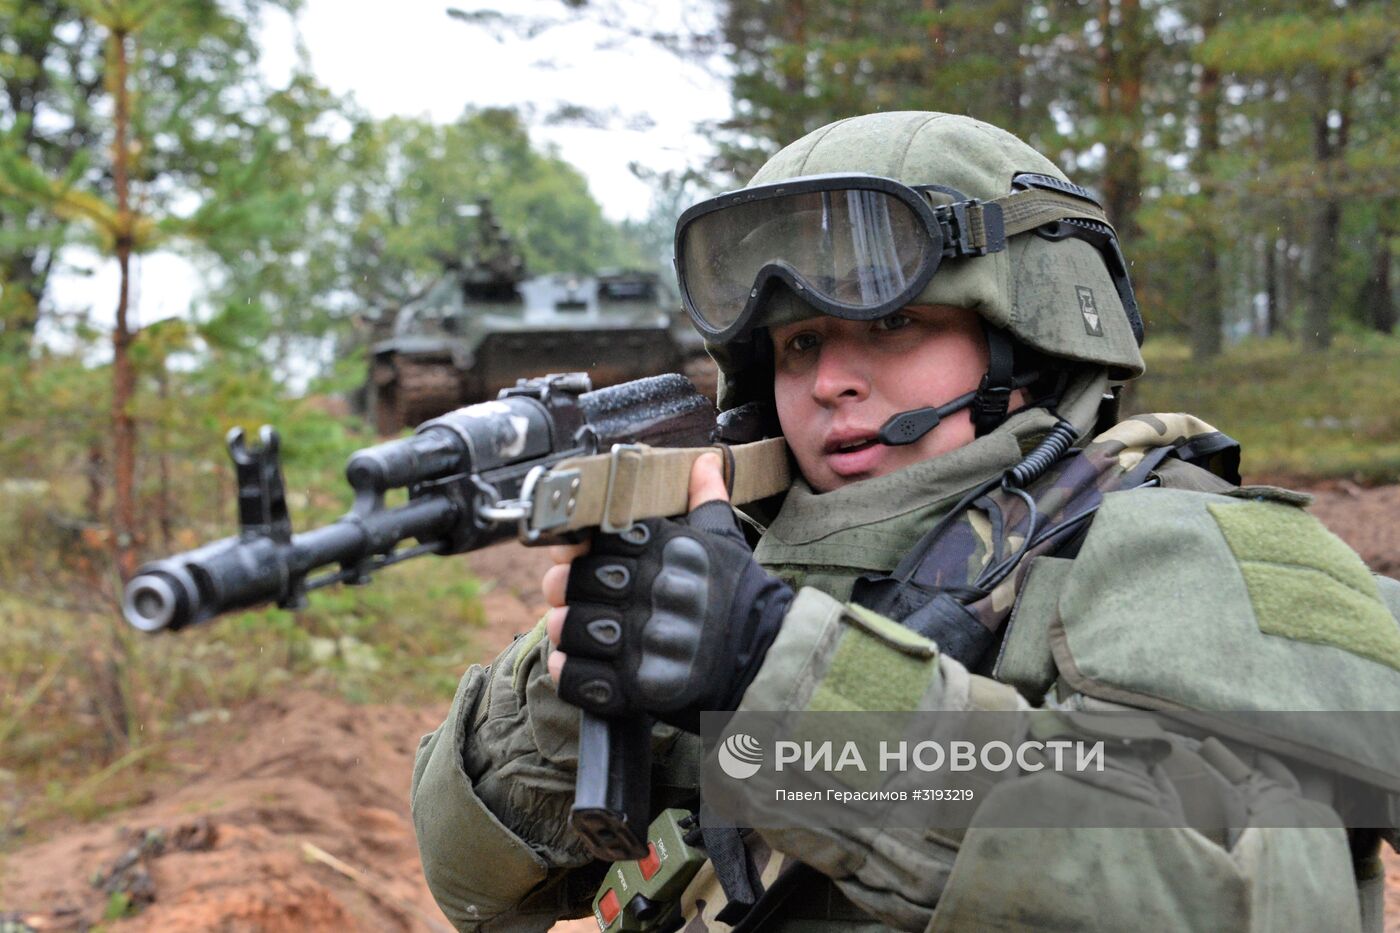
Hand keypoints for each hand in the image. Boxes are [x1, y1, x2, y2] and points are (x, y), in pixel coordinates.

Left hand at [543, 453, 792, 731]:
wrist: (765, 658)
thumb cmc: (739, 597)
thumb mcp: (725, 541)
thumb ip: (706, 500)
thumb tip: (704, 463)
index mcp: (663, 551)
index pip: (594, 535)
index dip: (575, 543)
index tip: (573, 550)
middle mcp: (649, 592)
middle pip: (573, 581)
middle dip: (563, 587)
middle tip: (566, 592)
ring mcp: (641, 641)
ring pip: (570, 627)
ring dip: (564, 628)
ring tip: (573, 627)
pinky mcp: (636, 686)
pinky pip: (578, 677)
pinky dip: (567, 671)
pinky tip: (573, 662)